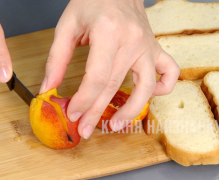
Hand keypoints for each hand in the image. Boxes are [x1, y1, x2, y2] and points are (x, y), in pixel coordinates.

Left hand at [40, 0, 179, 138]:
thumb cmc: (92, 1)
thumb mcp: (68, 25)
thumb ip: (57, 58)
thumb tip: (48, 88)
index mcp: (108, 32)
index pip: (98, 77)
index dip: (83, 100)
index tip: (73, 113)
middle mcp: (133, 40)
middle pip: (115, 86)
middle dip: (97, 112)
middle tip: (85, 129)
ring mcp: (148, 45)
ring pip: (147, 87)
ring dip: (131, 111)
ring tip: (115, 124)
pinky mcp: (156, 48)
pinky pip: (170, 72)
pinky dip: (162, 88)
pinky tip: (147, 95)